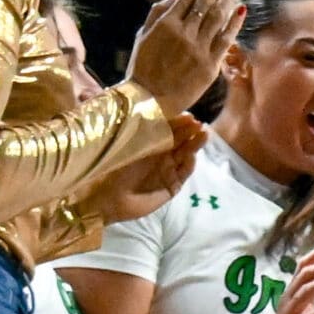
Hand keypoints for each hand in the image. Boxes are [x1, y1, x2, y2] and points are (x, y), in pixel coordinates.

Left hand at [93, 116, 207, 223]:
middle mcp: (161, 156)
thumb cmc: (114, 170)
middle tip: (199, 124)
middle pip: (180, 141)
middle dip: (190, 132)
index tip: (188, 116)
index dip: (179, 123)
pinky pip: (184, 172)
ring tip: (203, 135)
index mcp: (150, 144)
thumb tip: (164, 120)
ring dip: (194, 145)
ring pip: (185, 155)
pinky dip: (189, 164)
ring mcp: (168, 171)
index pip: (169, 130)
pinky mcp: (173, 186)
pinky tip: (192, 155)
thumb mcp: (131, 148)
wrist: (110, 198)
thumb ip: (149, 137)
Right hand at [127, 0, 244, 112]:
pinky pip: (225, 40)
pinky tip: (242, 8)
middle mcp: (184, 34)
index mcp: (166, 24)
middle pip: (207, 2)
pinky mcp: (210, 66)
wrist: (148, 101)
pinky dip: (235, 23)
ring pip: (218, 17)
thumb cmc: (142, 67)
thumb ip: (159, 13)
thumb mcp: (143, 36)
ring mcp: (198, 50)